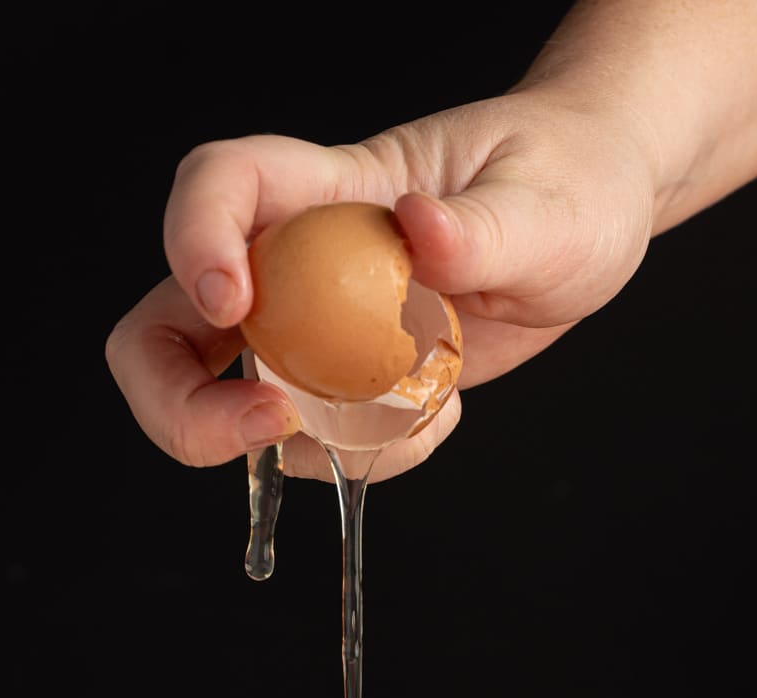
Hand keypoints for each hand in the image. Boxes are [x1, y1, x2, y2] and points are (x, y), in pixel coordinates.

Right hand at [105, 88, 657, 481]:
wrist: (589, 221)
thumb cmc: (566, 180)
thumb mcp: (546, 207)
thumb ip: (483, 228)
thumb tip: (420, 230)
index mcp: (329, 190)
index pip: (222, 186)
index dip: (194, 239)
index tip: (232, 304)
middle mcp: (297, 261)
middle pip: (168, 324)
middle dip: (177, 400)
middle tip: (265, 428)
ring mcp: (311, 330)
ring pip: (222, 400)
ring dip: (295, 447)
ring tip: (412, 417)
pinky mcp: (343, 384)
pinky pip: (311, 443)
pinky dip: (362, 457)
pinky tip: (438, 417)